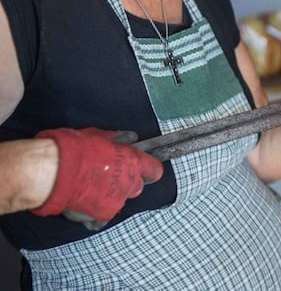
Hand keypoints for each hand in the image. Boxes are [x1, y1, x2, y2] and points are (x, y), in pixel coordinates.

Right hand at [30, 128, 162, 228]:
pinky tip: (84, 200)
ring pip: (121, 199)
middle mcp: (130, 183)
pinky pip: (104, 213)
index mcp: (133, 162)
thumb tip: (129, 138)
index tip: (145, 169)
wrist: (54, 172)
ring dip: (111, 194)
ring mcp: (117, 200)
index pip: (154, 170)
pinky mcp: (102, 214)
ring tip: (92, 188)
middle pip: (137, 186)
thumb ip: (118, 139)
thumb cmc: (76, 149)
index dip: (149, 169)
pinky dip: (96, 208)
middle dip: (128, 182)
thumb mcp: (100, 136)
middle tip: (110, 176)